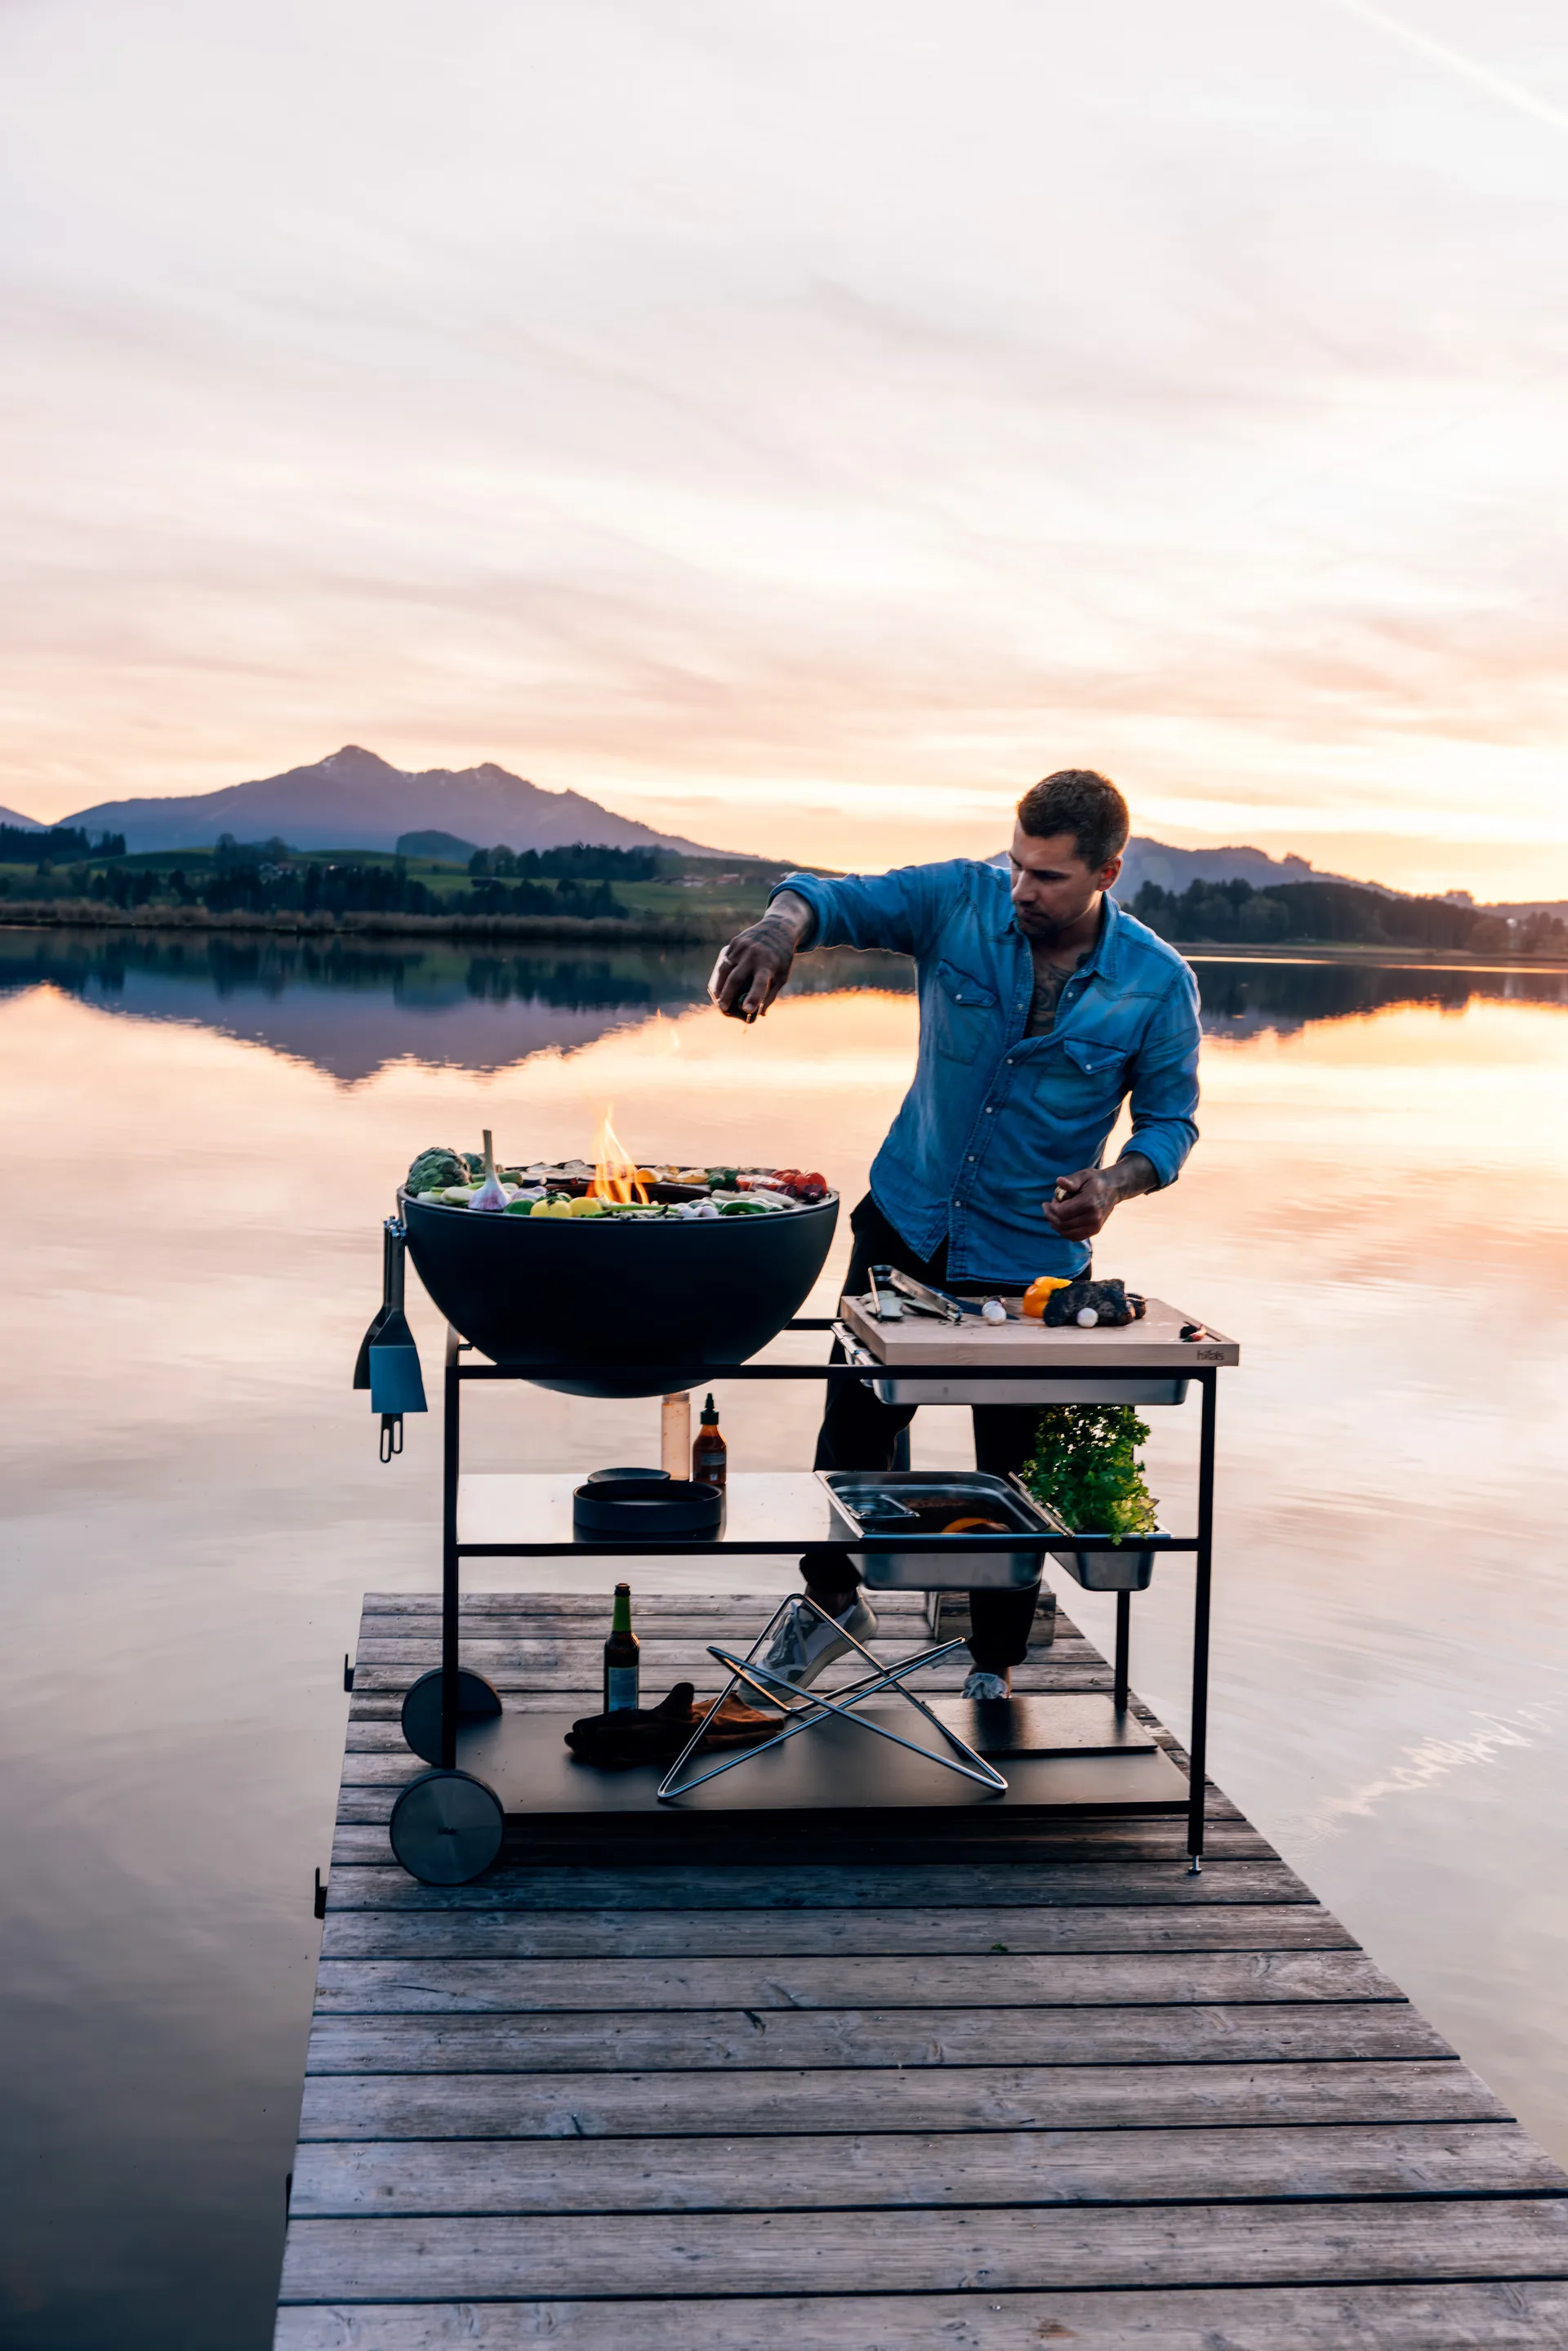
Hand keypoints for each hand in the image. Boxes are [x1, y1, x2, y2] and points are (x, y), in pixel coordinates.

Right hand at [708, 894, 811, 1020]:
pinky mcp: (734, 943)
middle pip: (735, 978)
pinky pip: (724, 962)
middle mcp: (753, 954)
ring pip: (724, 970)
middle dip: (727, 995)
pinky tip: (721, 985)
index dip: (753, 997)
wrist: (778, 928)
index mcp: (768, 964)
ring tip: (718, 1000)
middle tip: (722, 1009)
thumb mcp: (782, 975)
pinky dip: (721, 975)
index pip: (760, 983)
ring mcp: (741, 947)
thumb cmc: (781, 957)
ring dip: (719, 986)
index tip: (747, 1010)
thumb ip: (770, 994)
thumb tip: (759, 1013)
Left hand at [1043, 1155, 1154, 1239]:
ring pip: (1067, 1233)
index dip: (1051, 1209)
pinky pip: (1074, 1237)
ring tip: (1053, 1213)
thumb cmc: (1095, 1180)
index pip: (1062, 1213)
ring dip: (1056, 1224)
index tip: (1049, 1201)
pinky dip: (1064, 1231)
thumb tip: (1059, 1182)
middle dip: (1051, 1216)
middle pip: (1063, 1224)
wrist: (1114, 1188)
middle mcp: (1093, 1217)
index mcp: (1089, 1203)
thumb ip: (1071, 1180)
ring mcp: (1095, 1226)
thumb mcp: (1083, 1175)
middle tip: (1048, 1207)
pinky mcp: (1095, 1231)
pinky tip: (1061, 1221)